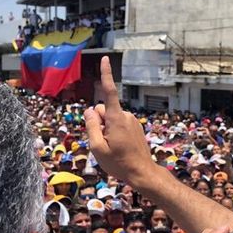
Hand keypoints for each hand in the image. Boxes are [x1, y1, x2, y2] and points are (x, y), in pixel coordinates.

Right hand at [84, 57, 156, 185]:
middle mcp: (126, 116)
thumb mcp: (97, 147)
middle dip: (98, 122)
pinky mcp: (135, 127)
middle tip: (102, 142)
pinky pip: (118, 124)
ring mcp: (132, 121)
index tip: (105, 59)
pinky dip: (114, 132)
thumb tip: (90, 110)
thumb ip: (91, 126)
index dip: (106, 74)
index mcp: (117, 119)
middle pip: (103, 110)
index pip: (109, 92)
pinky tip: (119, 147)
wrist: (142, 173)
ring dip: (106, 129)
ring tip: (112, 147)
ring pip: (110, 118)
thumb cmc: (118, 163)